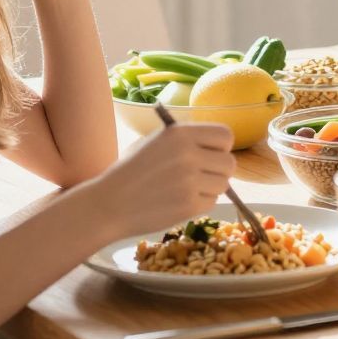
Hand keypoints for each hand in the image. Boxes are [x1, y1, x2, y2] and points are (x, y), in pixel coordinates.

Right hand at [82, 123, 236, 240]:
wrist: (108, 204)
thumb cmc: (130, 171)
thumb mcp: (156, 142)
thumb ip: (186, 140)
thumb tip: (218, 144)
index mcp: (180, 134)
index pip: (225, 136)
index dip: (221, 147)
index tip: (211, 154)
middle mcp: (188, 154)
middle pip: (229, 163)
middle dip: (218, 171)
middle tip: (201, 176)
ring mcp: (190, 181)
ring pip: (223, 184)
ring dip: (210, 188)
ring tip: (186, 189)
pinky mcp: (189, 205)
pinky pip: (211, 202)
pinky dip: (199, 204)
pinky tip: (178, 201)